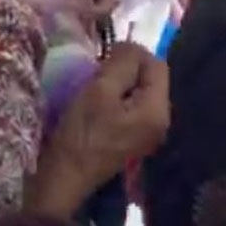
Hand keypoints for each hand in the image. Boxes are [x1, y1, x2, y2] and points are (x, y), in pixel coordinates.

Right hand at [27, 43, 170, 218]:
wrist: (63, 179)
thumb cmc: (81, 134)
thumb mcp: (100, 90)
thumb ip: (123, 63)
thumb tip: (132, 46)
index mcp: (159, 109)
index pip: (157, 64)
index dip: (132, 54)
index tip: (104, 58)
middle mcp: (161, 120)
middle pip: (150, 78)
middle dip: (126, 69)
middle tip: (98, 73)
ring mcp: (148, 132)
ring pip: (139, 91)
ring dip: (119, 83)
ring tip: (95, 86)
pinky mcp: (132, 138)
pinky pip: (131, 106)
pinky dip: (116, 98)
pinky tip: (97, 103)